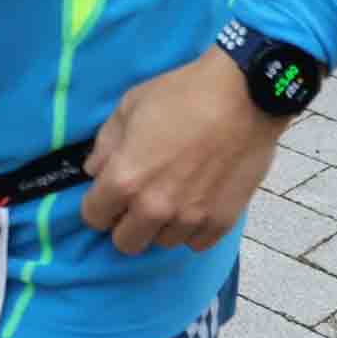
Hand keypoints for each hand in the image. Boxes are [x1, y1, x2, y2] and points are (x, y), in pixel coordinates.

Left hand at [80, 49, 289, 254]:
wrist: (244, 95)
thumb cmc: (182, 94)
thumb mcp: (130, 106)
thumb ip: (104, 145)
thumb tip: (94, 171)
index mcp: (125, 180)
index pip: (92, 217)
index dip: (99, 204)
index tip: (111, 194)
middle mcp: (153, 208)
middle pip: (125, 243)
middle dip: (126, 223)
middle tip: (140, 199)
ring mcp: (189, 219)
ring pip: (162, 243)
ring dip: (162, 225)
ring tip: (174, 196)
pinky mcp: (221, 222)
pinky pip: (196, 242)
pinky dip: (193, 227)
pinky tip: (198, 202)